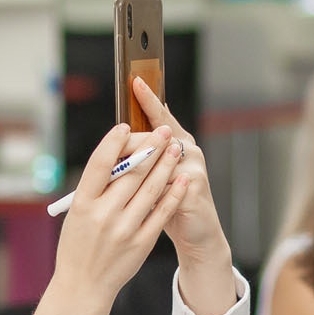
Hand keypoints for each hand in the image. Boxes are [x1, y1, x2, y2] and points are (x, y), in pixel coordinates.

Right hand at [33, 120, 185, 314]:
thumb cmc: (77, 245)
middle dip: (151, 147)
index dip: (114, 142)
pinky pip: (162, 212)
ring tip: (176, 147)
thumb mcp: (76, 214)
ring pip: (151, 188)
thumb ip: (95, 189)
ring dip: (167, 164)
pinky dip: (174, 193)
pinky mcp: (142, 242)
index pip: (99, 164)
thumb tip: (119, 156)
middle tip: (163, 130)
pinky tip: (182, 178)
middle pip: (131, 172)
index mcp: (82, 204)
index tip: (125, 126)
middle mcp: (103, 215)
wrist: (83, 285)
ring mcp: (124, 229)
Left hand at [129, 81, 227, 263]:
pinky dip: (146, 188)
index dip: (149, 100)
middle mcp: (189, 150)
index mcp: (179, 143)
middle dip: (135, 132)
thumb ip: (143, 159)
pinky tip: (132, 196)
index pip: (160, 116)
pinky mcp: (193, 188)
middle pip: (157, 134)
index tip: (136, 81)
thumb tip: (116, 142)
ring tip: (116, 168)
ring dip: (138, 163)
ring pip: (159, 157)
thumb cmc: (170, 203)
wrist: (198, 233)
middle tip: (120, 121)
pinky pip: (163, 183)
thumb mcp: (155, 177)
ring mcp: (193, 167)